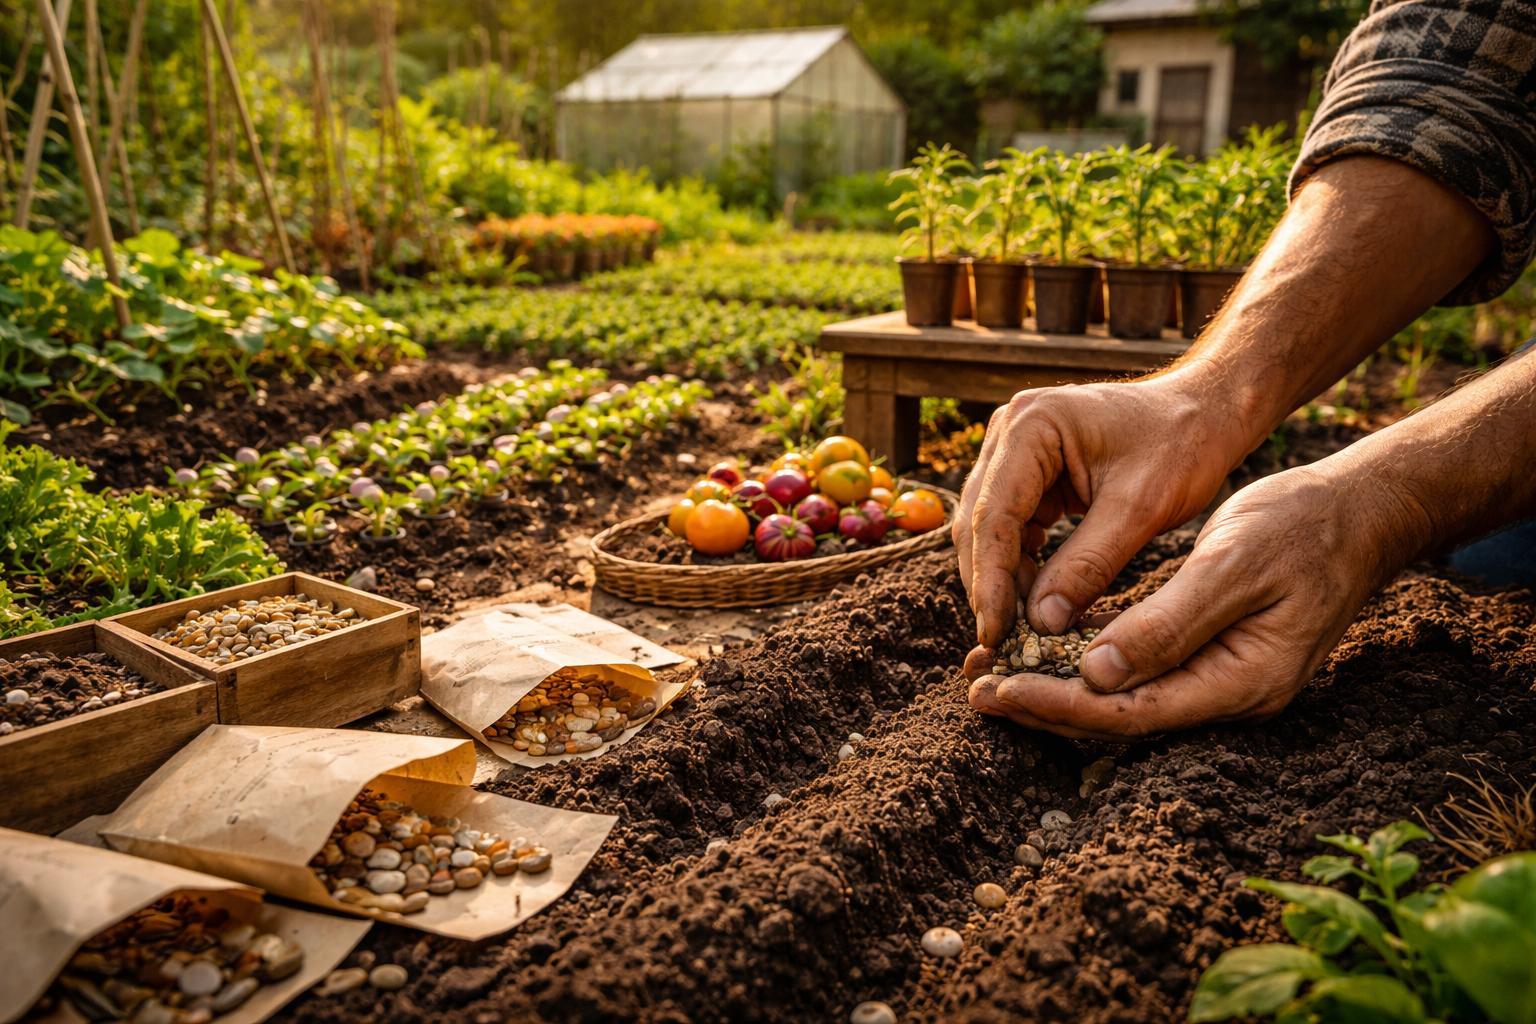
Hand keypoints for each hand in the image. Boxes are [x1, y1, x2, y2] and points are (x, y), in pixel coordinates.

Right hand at [954, 370, 1251, 647]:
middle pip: (981, 521)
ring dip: (1002, 575)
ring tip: (1021, 625)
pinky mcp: (1029, 466)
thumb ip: (1087, 565)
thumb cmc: (1182, 446)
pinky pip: (1011, 522)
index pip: (995, 516)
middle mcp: (1010, 428)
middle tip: (1002, 640)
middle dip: (990, 582)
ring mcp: (1015, 446)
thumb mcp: (1139, 510)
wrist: (1206, 412)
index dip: (991, 580)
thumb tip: (1041, 622)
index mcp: (1032, 425)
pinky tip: (1036, 594)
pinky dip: (1020, 560)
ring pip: (989, 526)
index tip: (995, 633)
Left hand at [962, 463, 1427, 739]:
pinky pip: (1140, 674)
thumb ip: (1168, 622)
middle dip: (1046, 704)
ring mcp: (1222, 681)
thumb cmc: (1301, 528)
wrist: (1357, 513)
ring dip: (1060, 688)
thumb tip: (1096, 671)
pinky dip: (1089, 664)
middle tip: (976, 689)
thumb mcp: (1232, 565)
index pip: (1129, 712)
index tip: (998, 689)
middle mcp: (1229, 696)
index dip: (1057, 704)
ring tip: (994, 677)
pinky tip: (1046, 649)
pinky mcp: (1211, 658)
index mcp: (1241, 682)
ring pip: (1125, 700)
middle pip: (1120, 717)